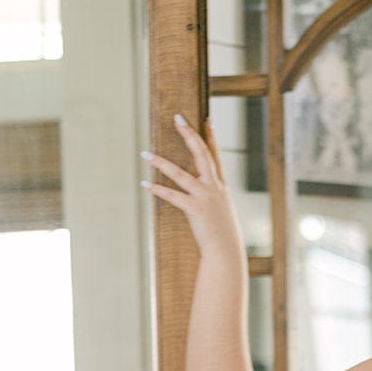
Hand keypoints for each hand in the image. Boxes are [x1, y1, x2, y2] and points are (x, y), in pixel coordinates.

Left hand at [140, 113, 243, 257]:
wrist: (226, 252)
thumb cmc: (223, 235)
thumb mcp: (222, 212)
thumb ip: (213, 200)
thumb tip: (205, 194)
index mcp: (221, 186)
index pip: (215, 155)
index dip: (211, 136)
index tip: (206, 119)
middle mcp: (214, 187)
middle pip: (201, 154)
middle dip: (189, 134)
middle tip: (177, 118)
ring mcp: (205, 197)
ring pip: (180, 174)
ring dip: (160, 162)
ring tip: (144, 153)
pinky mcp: (196, 209)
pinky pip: (173, 196)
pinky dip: (157, 190)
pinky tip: (145, 184)